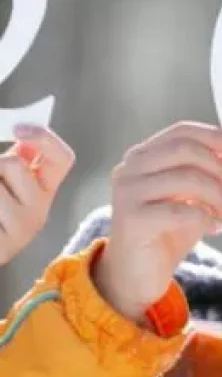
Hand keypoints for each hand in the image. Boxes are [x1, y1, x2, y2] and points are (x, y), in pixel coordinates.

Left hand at [0, 124, 73, 264]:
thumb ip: (18, 157)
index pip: (62, 159)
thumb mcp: (5, 180)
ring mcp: (22, 232)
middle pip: (15, 163)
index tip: (18, 128)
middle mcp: (39, 211)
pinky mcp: (5, 247)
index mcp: (43, 191)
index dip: (44, 138)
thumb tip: (23, 135)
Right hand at [93, 122, 221, 324]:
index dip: (216, 136)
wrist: (136, 275)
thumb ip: (214, 170)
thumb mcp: (196, 196)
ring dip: (217, 195)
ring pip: (186, 178)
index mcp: (143, 155)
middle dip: (218, 166)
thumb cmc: (165, 231)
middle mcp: (130, 168)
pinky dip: (205, 217)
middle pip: (185, 149)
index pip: (182, 131)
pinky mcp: (132, 220)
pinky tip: (214, 229)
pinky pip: (180, 210)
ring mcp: (128, 192)